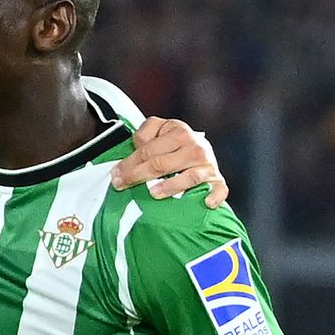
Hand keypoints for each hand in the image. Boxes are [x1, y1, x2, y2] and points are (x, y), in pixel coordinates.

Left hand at [112, 117, 228, 207]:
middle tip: (121, 186)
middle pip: (161, 164)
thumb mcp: (159, 131)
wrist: (202, 151)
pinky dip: (214, 196)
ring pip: (189, 177)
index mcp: (178, 131)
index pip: (148, 150)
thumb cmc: (174, 145)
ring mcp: (207, 164)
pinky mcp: (217, 180)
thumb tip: (135, 147)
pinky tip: (206, 203)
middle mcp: (195, 146)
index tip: (115, 175)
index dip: (128, 163)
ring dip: (171, 186)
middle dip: (137, 176)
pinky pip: (219, 189)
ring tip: (153, 193)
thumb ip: (145, 134)